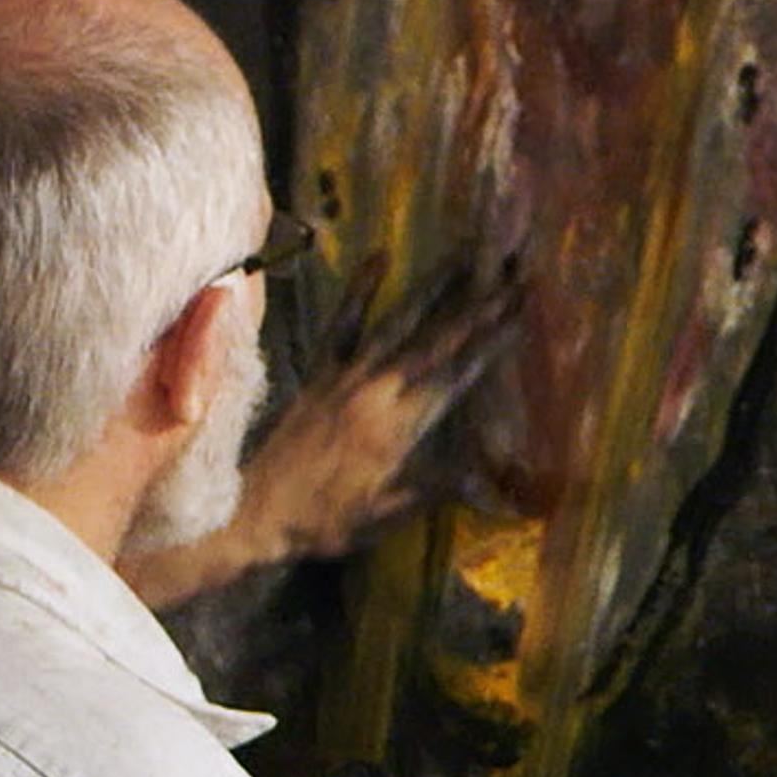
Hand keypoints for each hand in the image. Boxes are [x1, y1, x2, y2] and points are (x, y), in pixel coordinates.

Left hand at [119, 255, 521, 612]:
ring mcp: (346, 375)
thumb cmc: (325, 523)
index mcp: (399, 426)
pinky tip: (379, 255)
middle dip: (478, 306)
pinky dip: (360, 289)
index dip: (492, 343)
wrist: (255, 512)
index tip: (522, 313)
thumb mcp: (385, 516)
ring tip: (462, 253)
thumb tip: (487, 479)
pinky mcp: (320, 371)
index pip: (457, 376)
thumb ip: (435, 489)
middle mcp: (377, 390)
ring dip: (433, 286)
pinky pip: (342, 323)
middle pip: (437, 340)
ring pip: (397, 321)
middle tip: (509, 274)